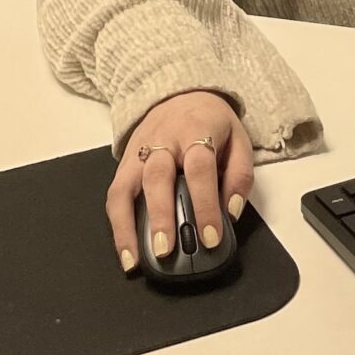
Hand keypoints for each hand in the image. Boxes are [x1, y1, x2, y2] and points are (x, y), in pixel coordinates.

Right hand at [107, 91, 252, 274]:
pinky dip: (116, 226)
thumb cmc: (210, 122)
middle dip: (161, 216)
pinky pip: (114, 195)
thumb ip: (240, 176)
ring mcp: (139, 152)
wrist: (180, 93)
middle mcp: (163, 141)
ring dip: (128, 226)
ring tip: (136, 261)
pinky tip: (126, 252)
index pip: (200, 169)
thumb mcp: (238, 140)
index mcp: (196, 132)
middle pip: (157, 177)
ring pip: (126, 187)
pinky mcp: (124, 163)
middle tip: (166, 250)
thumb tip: (231, 212)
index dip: (205, 204)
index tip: (211, 237)